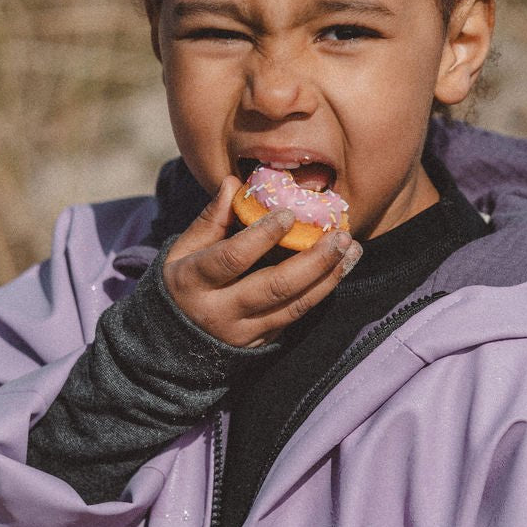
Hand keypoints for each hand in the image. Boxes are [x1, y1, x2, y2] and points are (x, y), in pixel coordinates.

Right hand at [162, 176, 361, 347]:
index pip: (233, 257)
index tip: (290, 212)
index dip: (263, 235)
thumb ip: (212, 218)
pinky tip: (339, 270)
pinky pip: (296, 316)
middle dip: (314, 260)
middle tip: (341, 235)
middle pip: (275, 286)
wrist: (174, 343)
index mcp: (193, 281)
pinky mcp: (261, 342)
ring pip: (294, 305)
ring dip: (328, 277)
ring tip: (352, 250)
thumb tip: (235, 183)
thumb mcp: (184, 249)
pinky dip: (321, 292)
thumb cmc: (183, 281)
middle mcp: (220, 311)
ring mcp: (243, 332)